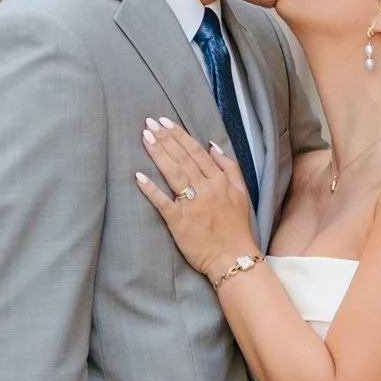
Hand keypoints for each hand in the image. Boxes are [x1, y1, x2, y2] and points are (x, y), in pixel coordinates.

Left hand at [136, 118, 255, 277]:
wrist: (234, 258)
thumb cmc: (236, 227)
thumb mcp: (241, 193)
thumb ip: (229, 167)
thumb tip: (213, 146)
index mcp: (220, 181)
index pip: (196, 152)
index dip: (179, 135)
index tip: (164, 121)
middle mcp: (206, 189)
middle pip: (183, 158)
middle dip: (165, 138)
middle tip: (149, 122)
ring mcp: (192, 205)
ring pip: (174, 174)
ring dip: (159, 154)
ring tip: (145, 137)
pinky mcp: (179, 222)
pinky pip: (163, 203)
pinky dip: (151, 189)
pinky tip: (139, 176)